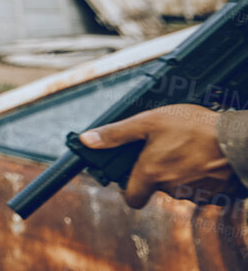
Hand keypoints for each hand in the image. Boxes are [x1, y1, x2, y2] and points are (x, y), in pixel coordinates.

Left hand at [82, 105, 242, 207]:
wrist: (238, 140)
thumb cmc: (194, 128)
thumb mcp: (148, 121)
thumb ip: (116, 134)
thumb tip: (87, 141)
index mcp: (151, 174)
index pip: (131, 198)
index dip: (128, 187)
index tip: (131, 172)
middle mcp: (170, 189)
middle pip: (155, 186)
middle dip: (156, 170)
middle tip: (164, 147)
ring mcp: (194, 194)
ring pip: (177, 186)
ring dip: (178, 171)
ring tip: (185, 147)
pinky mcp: (214, 194)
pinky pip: (198, 188)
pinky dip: (197, 175)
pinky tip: (200, 157)